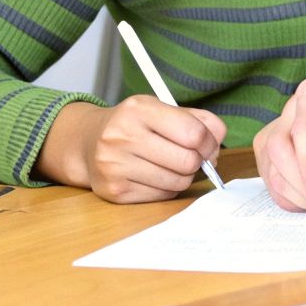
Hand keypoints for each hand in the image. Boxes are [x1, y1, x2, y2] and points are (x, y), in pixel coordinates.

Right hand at [34, 97, 225, 202]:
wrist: (88, 143)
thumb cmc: (133, 125)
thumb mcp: (161, 109)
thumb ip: (196, 120)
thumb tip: (218, 141)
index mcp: (138, 109)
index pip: (192, 132)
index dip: (209, 142)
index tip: (208, 144)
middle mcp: (122, 136)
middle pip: (188, 161)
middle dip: (197, 161)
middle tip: (192, 156)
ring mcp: (115, 166)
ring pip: (178, 182)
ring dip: (183, 176)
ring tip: (171, 165)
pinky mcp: (114, 191)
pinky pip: (162, 196)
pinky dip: (167, 188)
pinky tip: (155, 176)